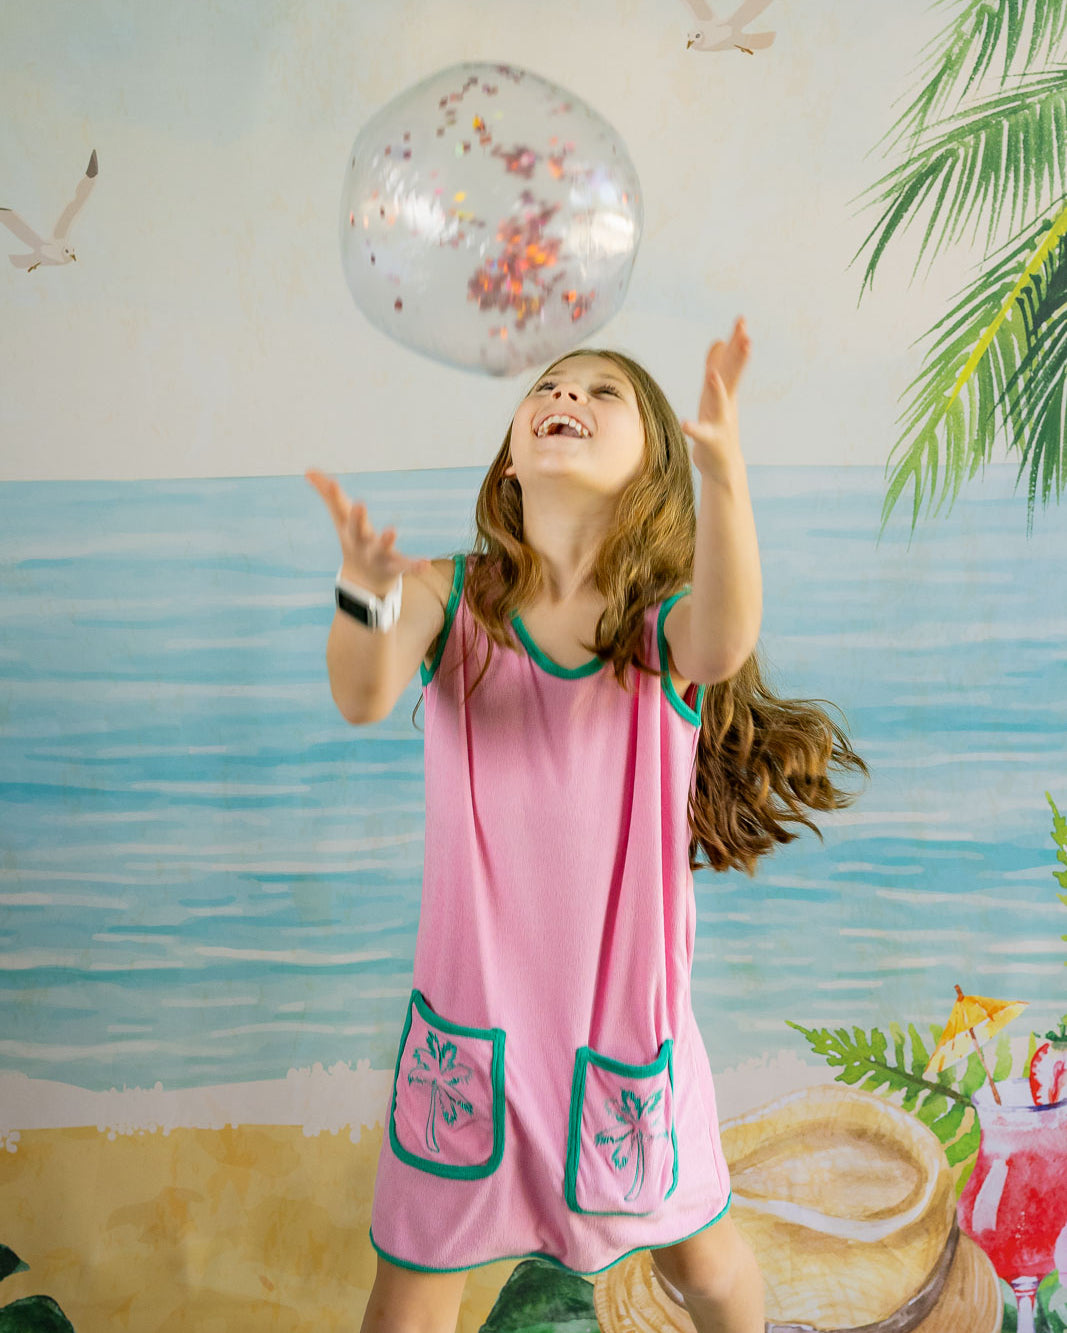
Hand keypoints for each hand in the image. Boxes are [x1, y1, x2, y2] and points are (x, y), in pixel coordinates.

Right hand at [305, 469, 430, 596]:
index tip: (332, 482)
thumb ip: (328, 494)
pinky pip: (405, 567)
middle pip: (357, 530)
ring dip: (385, 540)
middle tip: (360, 503)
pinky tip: (426, 564)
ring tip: (391, 530)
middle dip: (357, 518)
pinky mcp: (395, 567)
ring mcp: (377, 556)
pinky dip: (415, 566)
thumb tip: (307, 470)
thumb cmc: (353, 539)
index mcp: (349, 528)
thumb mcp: (341, 517)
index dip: (334, 495)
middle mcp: (361, 542)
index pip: (340, 509)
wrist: (362, 582)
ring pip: (381, 549)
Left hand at [680, 317, 750, 477]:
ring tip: (711, 375)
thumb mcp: (716, 394)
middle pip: (732, 377)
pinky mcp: (709, 441)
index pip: (732, 362)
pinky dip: (694, 428)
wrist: (723, 466)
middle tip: (746, 337)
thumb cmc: (718, 426)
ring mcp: (719, 422)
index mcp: (726, 391)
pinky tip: (685, 424)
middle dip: (738, 358)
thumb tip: (718, 341)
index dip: (737, 342)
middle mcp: (726, 403)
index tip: (742, 319)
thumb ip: (717, 367)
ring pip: (718, 403)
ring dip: (716, 389)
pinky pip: (701, 433)